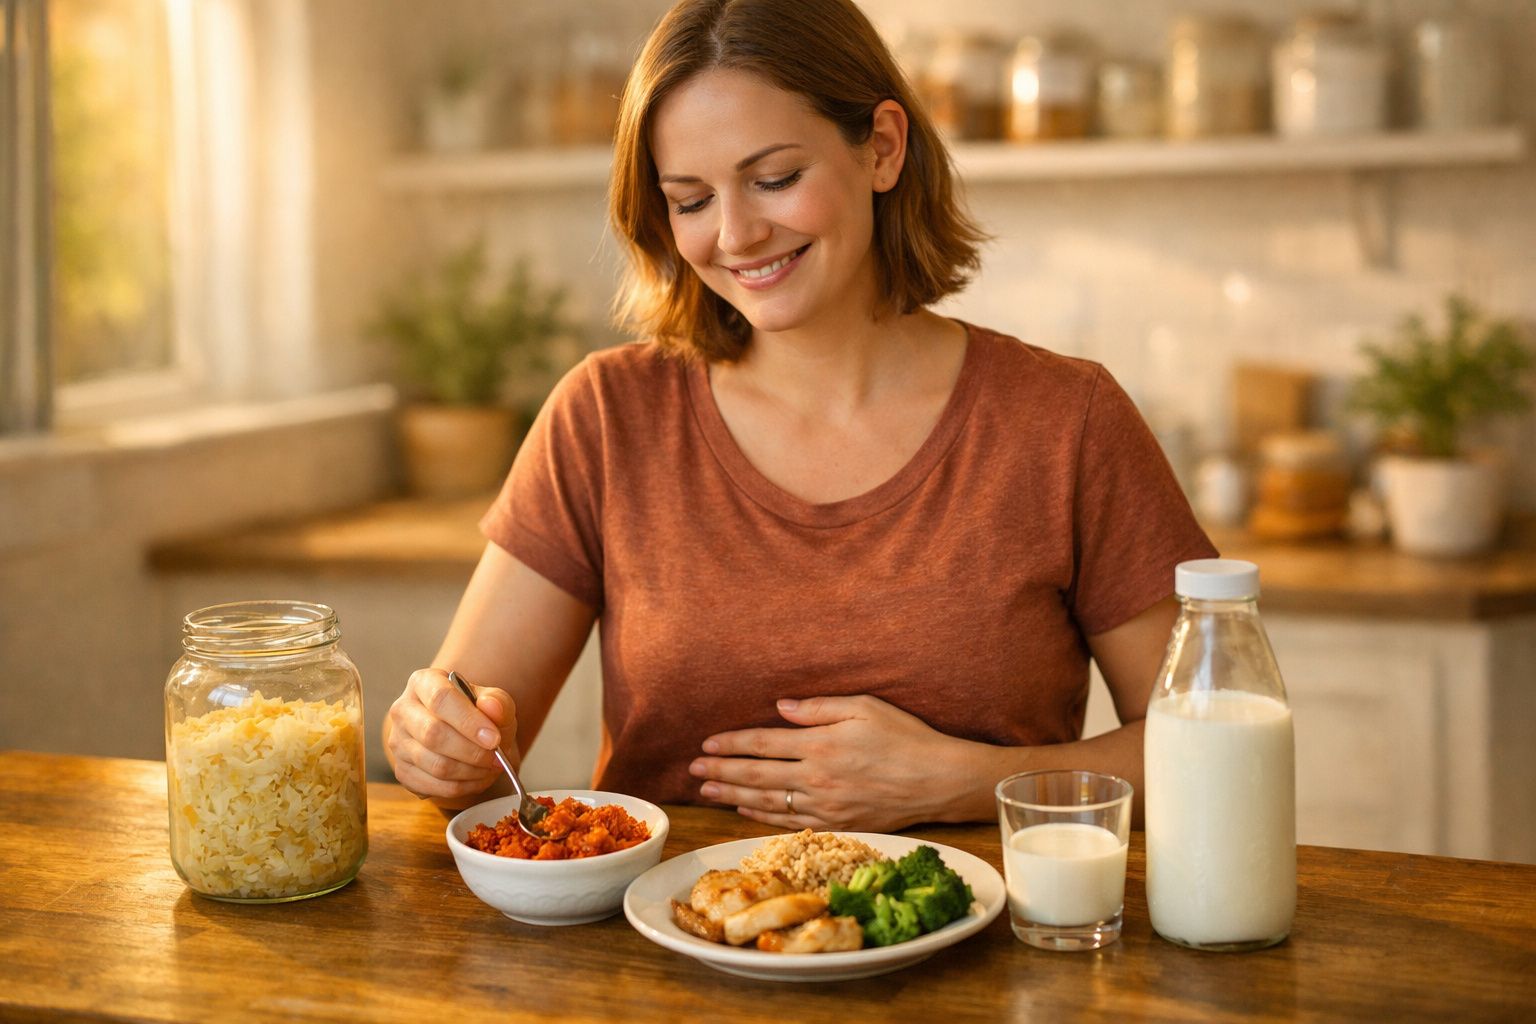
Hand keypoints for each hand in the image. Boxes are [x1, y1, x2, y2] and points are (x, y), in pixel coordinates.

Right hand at [385, 668, 520, 803]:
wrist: (464, 737)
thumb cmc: (478, 715)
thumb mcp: (495, 702)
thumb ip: (498, 702)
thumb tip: (492, 707)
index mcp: (423, 683)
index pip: (441, 699)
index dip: (469, 721)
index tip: (494, 739)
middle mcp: (403, 710)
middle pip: (433, 734)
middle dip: (472, 751)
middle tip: (497, 758)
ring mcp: (398, 742)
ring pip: (435, 764)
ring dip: (471, 771)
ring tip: (491, 767)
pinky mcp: (402, 771)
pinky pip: (434, 786)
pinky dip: (463, 787)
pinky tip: (478, 778)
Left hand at [689, 695, 973, 831]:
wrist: (938, 780)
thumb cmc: (904, 737)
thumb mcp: (864, 707)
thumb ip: (819, 707)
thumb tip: (780, 707)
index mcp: (821, 744)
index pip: (763, 744)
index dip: (732, 745)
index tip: (706, 745)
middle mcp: (817, 778)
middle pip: (756, 776)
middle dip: (720, 772)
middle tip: (693, 772)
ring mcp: (826, 806)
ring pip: (767, 802)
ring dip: (733, 796)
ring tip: (707, 792)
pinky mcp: (837, 824)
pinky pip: (790, 822)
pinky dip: (762, 817)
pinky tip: (745, 810)